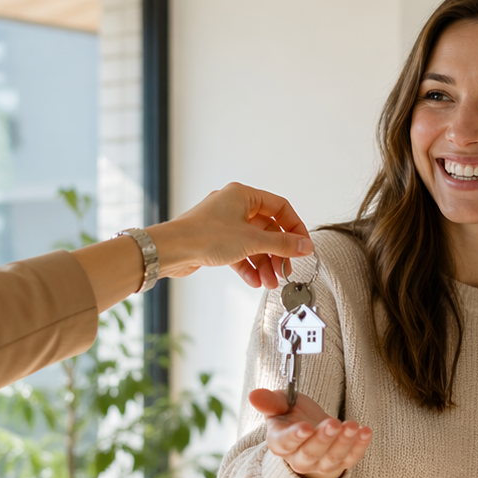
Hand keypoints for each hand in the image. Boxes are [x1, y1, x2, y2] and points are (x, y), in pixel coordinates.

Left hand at [149, 182, 312, 288]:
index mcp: (244, 195)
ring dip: (264, 264)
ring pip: (253, 244)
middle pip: (267, 229)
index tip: (303, 246)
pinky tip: (254, 281)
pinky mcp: (215, 241)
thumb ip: (282, 245)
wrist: (171, 250)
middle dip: (277, 254)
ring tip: (270, 282)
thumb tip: (305, 246)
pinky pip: (239, 252)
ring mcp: (224, 224)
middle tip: (285, 270)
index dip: (295, 228)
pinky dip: (248, 266)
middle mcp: (234, 206)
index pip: (280, 208)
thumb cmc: (205, 236)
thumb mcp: (252, 241)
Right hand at [249, 388, 371, 477]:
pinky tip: (365, 431)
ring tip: (353, 425)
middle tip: (334, 423)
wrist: (311, 431)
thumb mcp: (281, 404)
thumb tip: (253, 395)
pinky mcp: (340, 463)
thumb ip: (270, 401)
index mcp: (280, 443)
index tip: (306, 427)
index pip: (285, 443)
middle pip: (310, 453)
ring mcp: (320, 464)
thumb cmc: (293, 415)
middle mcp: (298, 458)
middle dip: (323, 439)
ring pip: (331, 458)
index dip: (295, 437)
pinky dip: (360, 447)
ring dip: (344, 442)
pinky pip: (350, 459)